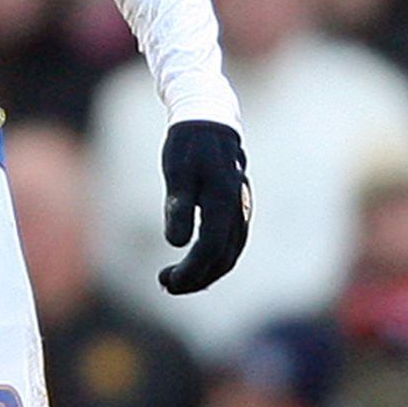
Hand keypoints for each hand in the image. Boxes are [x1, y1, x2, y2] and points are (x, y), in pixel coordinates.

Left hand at [157, 120, 249, 293]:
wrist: (209, 122)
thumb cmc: (189, 147)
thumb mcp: (177, 172)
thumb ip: (178, 206)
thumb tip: (175, 243)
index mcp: (225, 202)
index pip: (211, 249)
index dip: (191, 270)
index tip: (165, 280)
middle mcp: (239, 211)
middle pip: (224, 258)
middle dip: (197, 278)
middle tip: (165, 284)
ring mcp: (242, 212)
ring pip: (230, 253)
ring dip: (205, 271)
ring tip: (173, 279)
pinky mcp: (237, 211)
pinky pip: (230, 243)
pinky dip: (213, 258)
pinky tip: (192, 261)